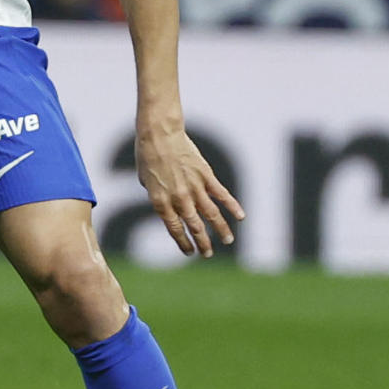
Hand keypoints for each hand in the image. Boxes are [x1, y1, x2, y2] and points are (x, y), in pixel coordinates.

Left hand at [135, 123, 243, 256]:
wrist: (159, 135)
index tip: (190, 252)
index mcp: (161, 202)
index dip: (184, 243)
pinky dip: (233, 206)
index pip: (175, 229)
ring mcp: (194, 187)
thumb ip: (159, 197)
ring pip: (212, 214)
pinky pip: (222, 194)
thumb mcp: (146, 182)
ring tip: (228, 241)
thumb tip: (168, 206)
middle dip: (203, 243)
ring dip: (221, 230)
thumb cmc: (147, 156)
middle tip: (207, 254)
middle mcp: (179, 198)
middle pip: (195, 226)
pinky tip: (241, 216)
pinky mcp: (206, 175)